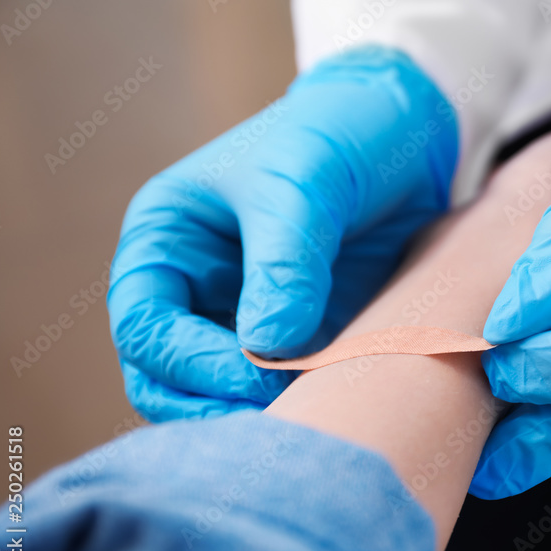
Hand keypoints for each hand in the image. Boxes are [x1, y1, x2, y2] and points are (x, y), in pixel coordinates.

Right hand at [108, 46, 457, 421]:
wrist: (405, 130)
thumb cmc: (338, 134)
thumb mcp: (305, 183)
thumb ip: (284, 263)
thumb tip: (266, 349)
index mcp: (167, 241)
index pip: (145, 326)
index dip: (190, 363)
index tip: (256, 377)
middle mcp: (196, 287)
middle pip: (168, 378)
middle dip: (213, 405)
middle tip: (280, 421)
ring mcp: (248, 315)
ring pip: (223, 394)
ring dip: (258, 413)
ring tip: (313, 415)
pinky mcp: (300, 333)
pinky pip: (286, 387)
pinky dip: (305, 402)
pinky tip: (338, 403)